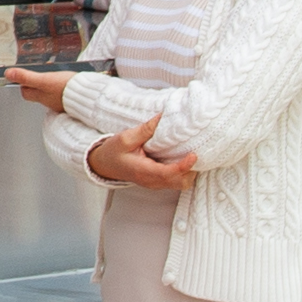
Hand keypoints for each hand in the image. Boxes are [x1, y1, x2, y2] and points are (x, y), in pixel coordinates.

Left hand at [0, 67, 76, 115]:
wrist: (88, 97)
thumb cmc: (66, 89)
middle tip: (35, 76)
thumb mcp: (44, 79)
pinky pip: (62, 94)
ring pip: (50, 93)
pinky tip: (66, 83)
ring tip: (52, 76)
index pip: (26, 92)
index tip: (21, 77)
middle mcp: (49, 101)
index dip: (22, 84)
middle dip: (35, 85)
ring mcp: (60, 102)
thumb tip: (8, 74)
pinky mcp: (71, 100)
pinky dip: (61, 88)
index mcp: (41, 96)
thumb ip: (26, 77)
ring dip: (49, 85)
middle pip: (37, 93)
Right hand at [87, 124, 203, 194]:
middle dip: (192, 170)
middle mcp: (152, 181)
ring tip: (191, 154)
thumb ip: (145, 130)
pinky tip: (183, 158)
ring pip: (180, 184)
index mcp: (143, 171)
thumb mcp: (125, 138)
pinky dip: (184, 172)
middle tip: (196, 152)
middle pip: (180, 182)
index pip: (168, 173)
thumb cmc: (113, 152)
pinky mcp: (157, 182)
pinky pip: (176, 181)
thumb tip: (162, 117)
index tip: (193, 154)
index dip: (184, 165)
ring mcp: (155, 184)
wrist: (104, 165)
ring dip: (189, 172)